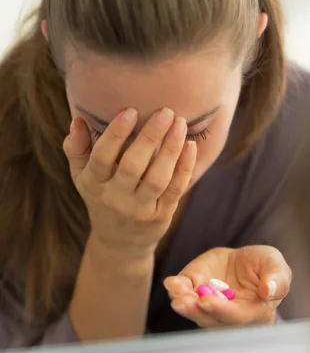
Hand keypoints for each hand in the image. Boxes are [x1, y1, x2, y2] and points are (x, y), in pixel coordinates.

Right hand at [63, 108, 196, 260]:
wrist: (120, 242)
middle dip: (150, 137)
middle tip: (165, 112)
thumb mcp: (82, 176)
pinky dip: (185, 167)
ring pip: (157, 178)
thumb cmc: (101, 197)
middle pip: (133, 166)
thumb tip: (77, 120)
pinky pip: (175, 190)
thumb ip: (76, 148)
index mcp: (94, 183)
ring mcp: (140, 209)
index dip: (116, 134)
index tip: (131, 111)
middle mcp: (116, 198)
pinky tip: (190, 146)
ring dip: (171, 149)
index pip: (102, 157)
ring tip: (180, 123)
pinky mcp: (161, 215)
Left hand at [164, 246, 290, 327]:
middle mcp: (226, 315)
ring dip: (183, 303)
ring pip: (194, 311)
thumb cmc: (265, 269)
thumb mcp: (276, 267)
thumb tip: (269, 291)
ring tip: (176, 291)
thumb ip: (276, 280)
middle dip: (195, 310)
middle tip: (183, 302)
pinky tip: (171, 284)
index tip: (208, 301)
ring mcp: (207, 306)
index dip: (222, 310)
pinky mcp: (194, 291)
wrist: (244, 261)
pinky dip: (176, 290)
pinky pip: (183, 295)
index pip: (235, 317)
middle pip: (210, 319)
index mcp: (251, 313)